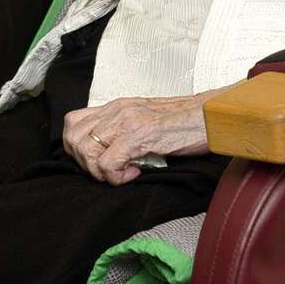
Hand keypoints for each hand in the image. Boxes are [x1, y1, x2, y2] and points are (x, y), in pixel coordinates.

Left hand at [63, 92, 217, 185]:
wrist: (211, 115)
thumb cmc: (185, 123)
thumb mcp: (146, 120)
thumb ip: (124, 130)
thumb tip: (106, 153)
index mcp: (117, 106)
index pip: (73, 122)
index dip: (78, 149)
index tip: (99, 162)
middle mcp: (118, 110)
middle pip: (73, 138)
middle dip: (85, 163)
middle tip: (109, 170)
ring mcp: (127, 120)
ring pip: (86, 151)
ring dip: (100, 171)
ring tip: (123, 172)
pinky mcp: (139, 134)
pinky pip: (108, 163)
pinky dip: (117, 176)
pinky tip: (135, 172)